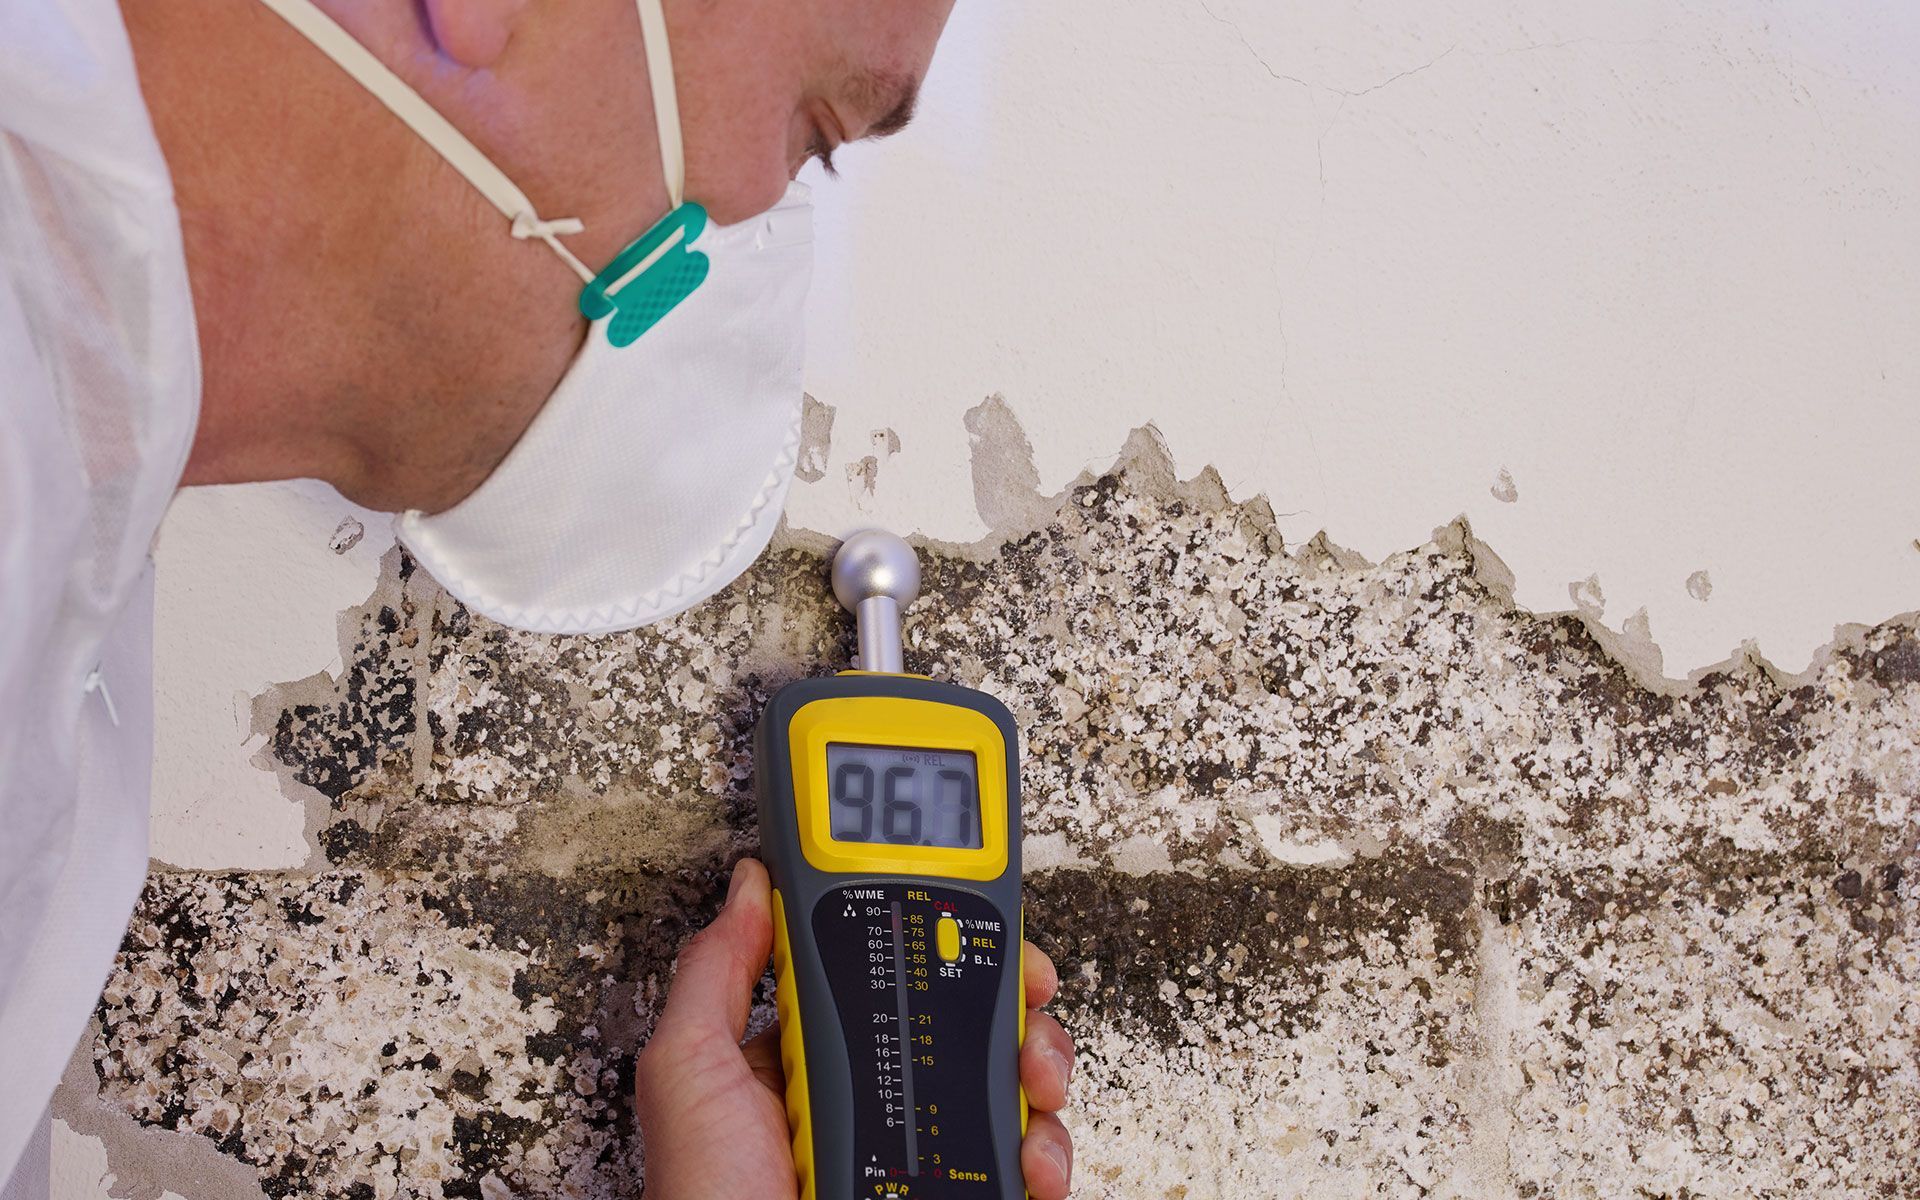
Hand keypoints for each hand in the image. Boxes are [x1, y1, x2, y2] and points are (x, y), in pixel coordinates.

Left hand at [634, 858, 1076, 1198]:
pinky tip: (1033, 1158)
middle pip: (962, 1022)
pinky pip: (1022, 1160)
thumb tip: (747, 883)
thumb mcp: (688, 1071)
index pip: (886, 973)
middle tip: (1029, 1006)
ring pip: (1005, 1086)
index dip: (937, 941)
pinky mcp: (957, 1192)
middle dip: (1011, 1004)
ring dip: (1038, 1072)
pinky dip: (1047, 1153)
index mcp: (805, 1058)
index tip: (974, 925)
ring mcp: (915, 1151)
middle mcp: (866, 1098)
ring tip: (1035, 1085)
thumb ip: (715, 971)